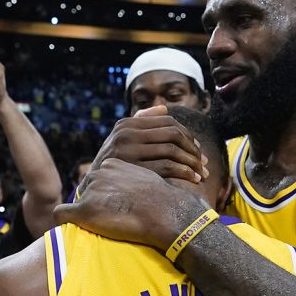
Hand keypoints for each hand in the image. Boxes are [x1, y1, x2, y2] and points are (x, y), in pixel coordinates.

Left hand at [54, 158, 206, 250]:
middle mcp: (98, 173)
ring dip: (86, 213)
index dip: (105, 194)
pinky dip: (63, 220)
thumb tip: (127, 187)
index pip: (99, 179)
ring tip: (107, 223)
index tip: (116, 205)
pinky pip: (60, 213)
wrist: (164, 212)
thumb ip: (130, 177)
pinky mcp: (84, 210)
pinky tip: (71, 226)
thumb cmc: (162, 199)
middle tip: (113, 216)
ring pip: (78, 203)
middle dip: (95, 202)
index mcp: (112, 163)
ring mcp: (90, 191)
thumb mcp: (145, 176)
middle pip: (88, 190)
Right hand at [82, 106, 207, 194]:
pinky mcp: (132, 170)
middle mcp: (126, 133)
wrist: (91, 188)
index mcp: (127, 123)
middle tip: (205, 163)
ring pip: (173, 150)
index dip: (188, 135)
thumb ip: (141, 122)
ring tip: (202, 174)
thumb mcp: (121, 139)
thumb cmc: (112, 164)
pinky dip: (184, 173)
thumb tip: (164, 108)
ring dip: (192, 162)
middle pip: (174, 134)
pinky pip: (167, 168)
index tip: (198, 150)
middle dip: (193, 149)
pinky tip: (192, 180)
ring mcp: (128, 151)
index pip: (168, 121)